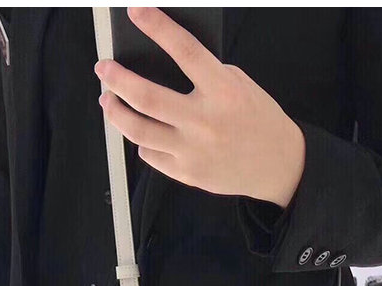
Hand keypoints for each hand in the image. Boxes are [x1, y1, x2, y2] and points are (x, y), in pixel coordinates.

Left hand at [94, 6, 304, 206]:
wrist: (277, 166)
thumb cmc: (258, 120)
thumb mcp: (240, 86)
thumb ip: (205, 75)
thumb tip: (163, 64)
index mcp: (223, 91)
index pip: (184, 51)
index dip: (157, 27)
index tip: (135, 12)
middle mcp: (205, 121)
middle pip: (146, 97)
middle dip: (117, 80)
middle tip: (103, 69)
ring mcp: (193, 151)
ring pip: (139, 131)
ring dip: (115, 114)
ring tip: (108, 101)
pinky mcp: (187, 173)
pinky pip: (151, 155)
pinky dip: (143, 142)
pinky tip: (142, 134)